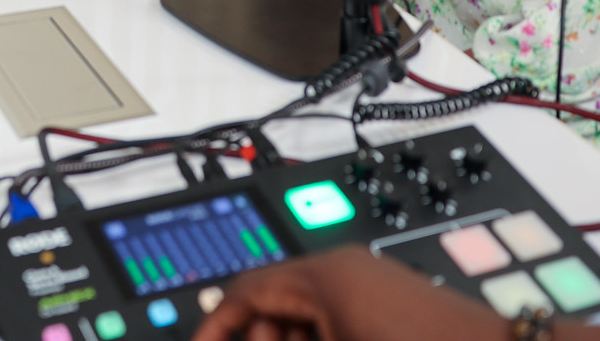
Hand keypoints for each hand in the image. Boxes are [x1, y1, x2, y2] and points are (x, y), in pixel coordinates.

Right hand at [193, 248, 506, 340]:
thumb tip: (244, 338)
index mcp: (323, 274)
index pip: (245, 290)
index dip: (216, 325)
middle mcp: (341, 266)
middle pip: (271, 300)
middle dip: (255, 337)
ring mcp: (365, 280)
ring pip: (301, 311)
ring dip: (287, 340)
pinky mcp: (383, 299)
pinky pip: (330, 315)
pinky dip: (316, 337)